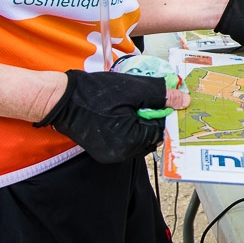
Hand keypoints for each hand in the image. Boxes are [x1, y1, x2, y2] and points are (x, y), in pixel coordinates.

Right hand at [33, 70, 188, 162]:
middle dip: (154, 116)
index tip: (168, 98)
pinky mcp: (104, 148)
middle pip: (151, 136)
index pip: (161, 130)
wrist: (60, 98)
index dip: (166, 112)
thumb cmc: (93, 93)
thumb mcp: (133, 89)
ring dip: (142, 120)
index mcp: (130, 141)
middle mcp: (121, 153)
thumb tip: (184, 102)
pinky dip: (130, 124)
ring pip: (139, 137)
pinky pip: (126, 138)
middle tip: (149, 98)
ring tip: (134, 102)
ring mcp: (111, 153)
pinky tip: (124, 109)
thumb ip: (160, 96)